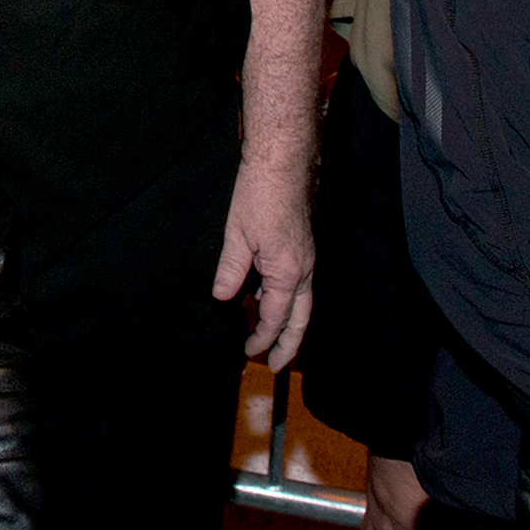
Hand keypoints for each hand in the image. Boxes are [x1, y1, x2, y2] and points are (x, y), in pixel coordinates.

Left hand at [210, 153, 314, 369]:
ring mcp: (306, 258)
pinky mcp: (303, 247)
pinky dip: (286, 301)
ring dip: (288, 324)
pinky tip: (267, 301)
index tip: (248, 353)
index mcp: (288, 272)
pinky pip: (298, 284)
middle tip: (275, 365)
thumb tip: (223, 299)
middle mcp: (304, 270)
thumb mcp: (235, 235)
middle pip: (300, 319)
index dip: (262, 338)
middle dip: (288, 345)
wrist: (281, 164)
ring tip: (270, 340)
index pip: (276, 318)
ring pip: (302, 302)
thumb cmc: (258, 195)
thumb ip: (231, 271)